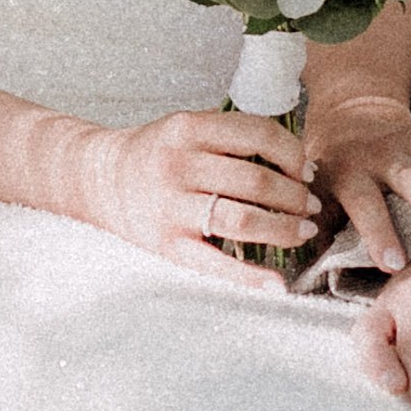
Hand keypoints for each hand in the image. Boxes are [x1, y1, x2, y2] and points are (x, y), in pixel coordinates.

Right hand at [79, 107, 318, 281]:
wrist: (100, 179)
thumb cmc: (155, 154)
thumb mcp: (186, 128)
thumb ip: (233, 138)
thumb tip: (298, 164)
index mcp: (187, 128)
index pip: (258, 134)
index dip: (293, 153)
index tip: (306, 170)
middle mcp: (178, 165)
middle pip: (256, 180)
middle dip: (295, 195)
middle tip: (310, 205)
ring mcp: (171, 207)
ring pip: (242, 219)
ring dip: (283, 228)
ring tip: (303, 231)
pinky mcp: (167, 245)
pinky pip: (216, 264)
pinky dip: (251, 277)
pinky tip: (277, 282)